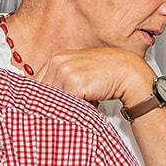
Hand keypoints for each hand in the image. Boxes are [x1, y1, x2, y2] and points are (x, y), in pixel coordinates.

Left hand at [36, 48, 155, 107]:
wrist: (129, 73)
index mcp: (57, 58)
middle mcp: (58, 62)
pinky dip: (72, 108)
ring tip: (82, 100)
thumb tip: (41, 96)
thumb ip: (60, 79)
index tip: (50, 103)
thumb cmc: (106, 73)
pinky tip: (86, 103)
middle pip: (41, 91)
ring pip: (52, 98)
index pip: (37, 83)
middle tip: (71, 104)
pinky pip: (63, 103)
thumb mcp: (78, 70)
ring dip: (64, 105)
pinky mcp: (74, 83)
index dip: (44, 96)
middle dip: (53, 102)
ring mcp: (65, 71)